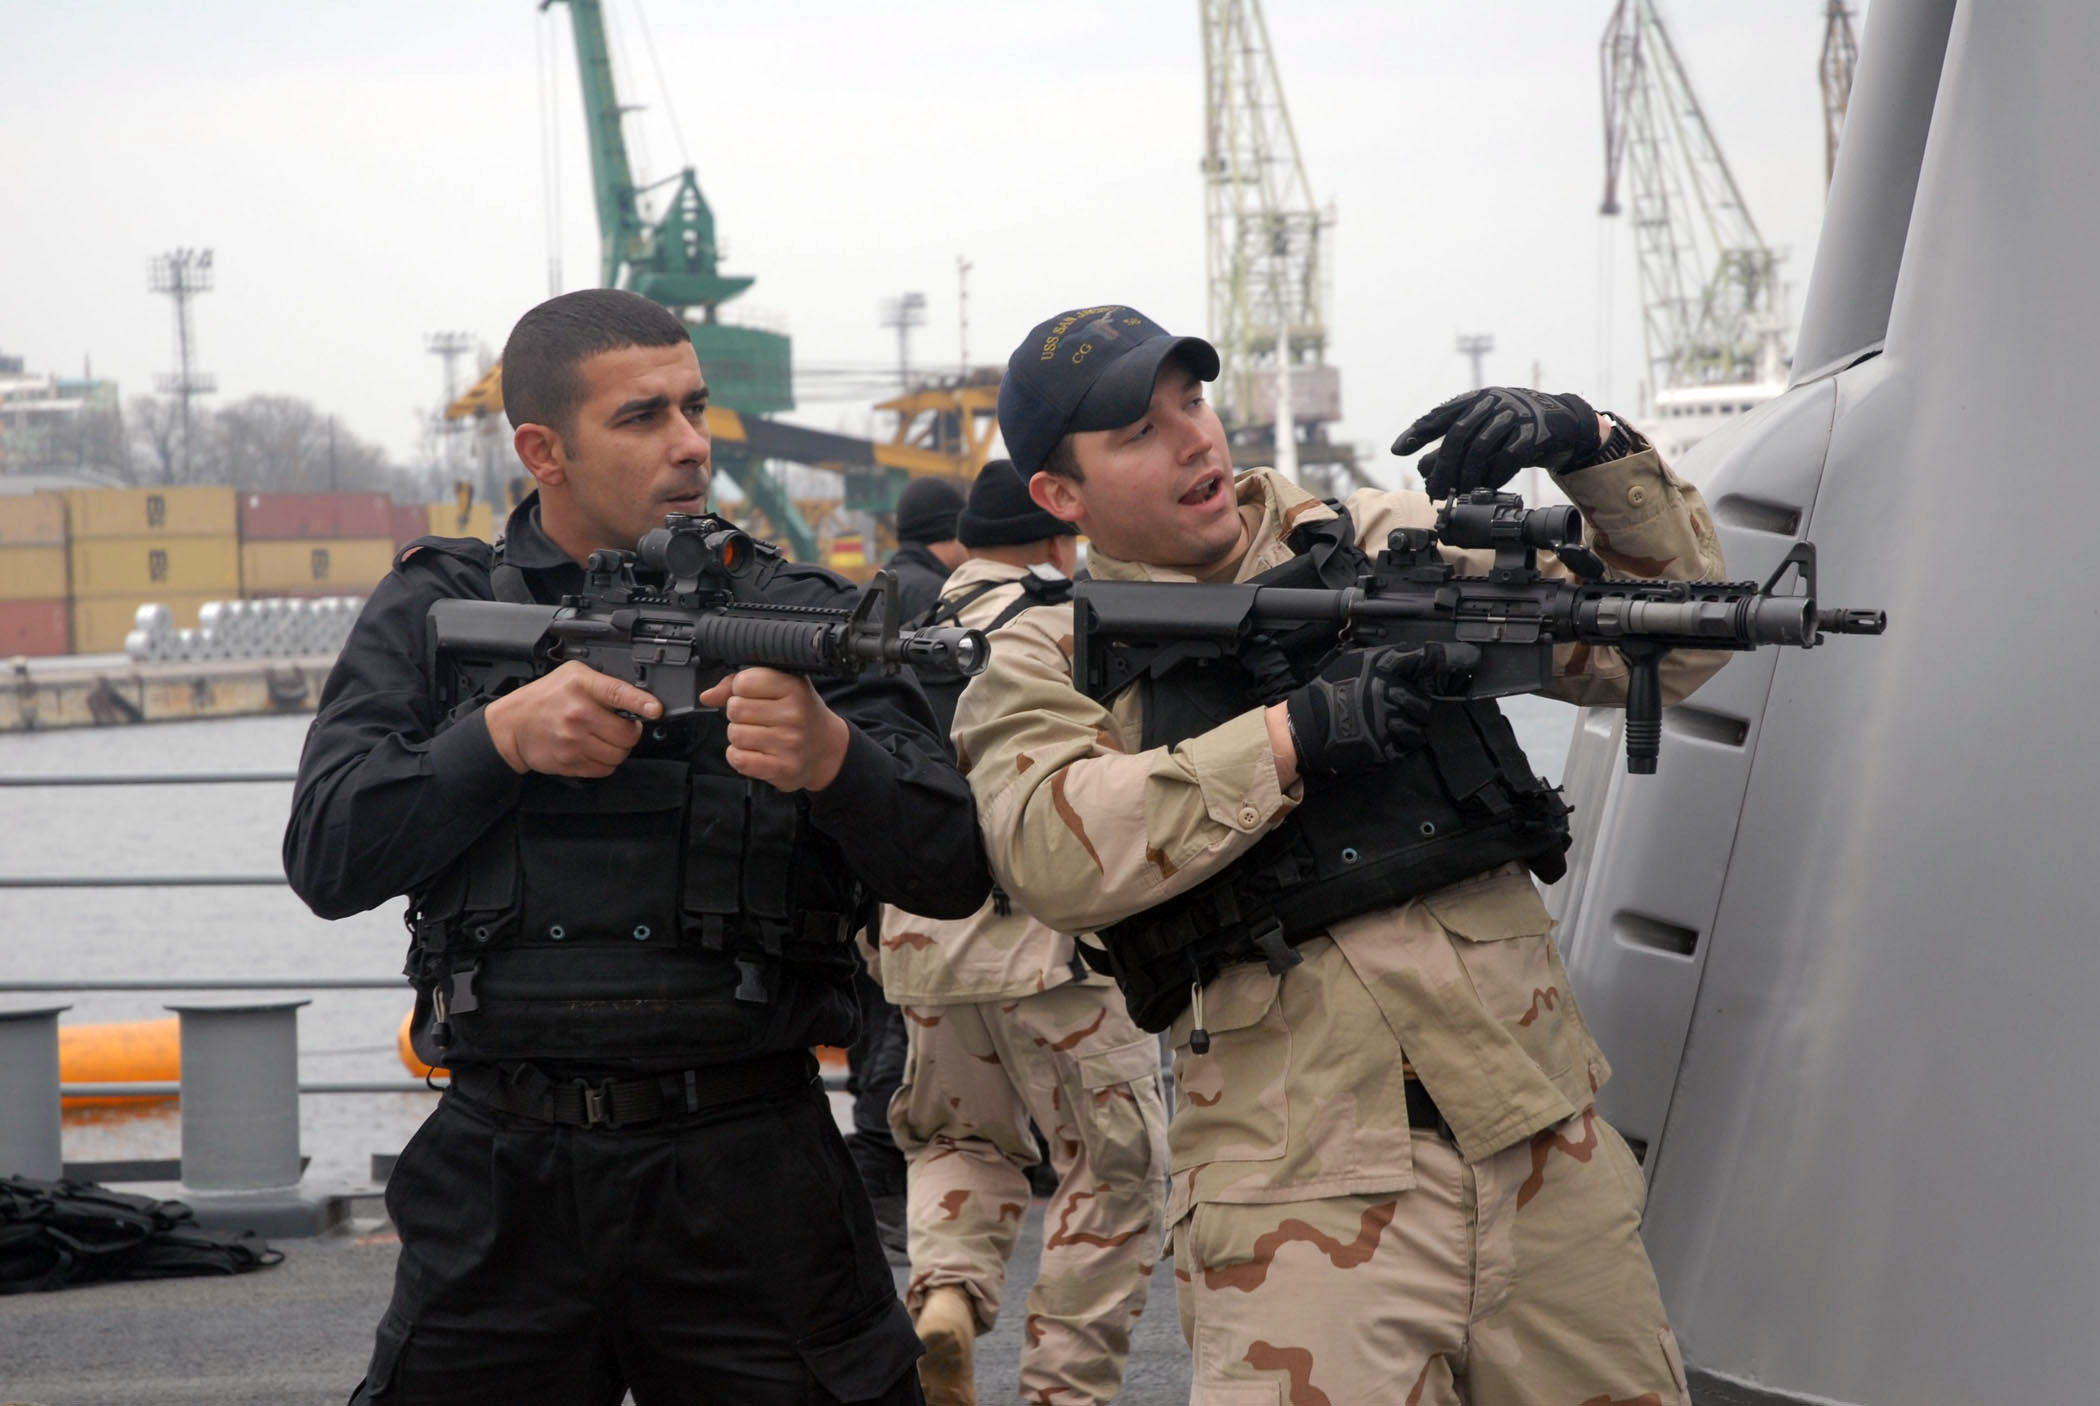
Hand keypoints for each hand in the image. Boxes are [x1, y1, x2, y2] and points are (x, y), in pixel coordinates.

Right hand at [483, 660, 660, 777]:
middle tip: (623, 727)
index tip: (655, 709)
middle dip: (631, 732)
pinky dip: (605, 763)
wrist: (511, 726)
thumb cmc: (544, 698)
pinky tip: (594, 750)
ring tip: (605, 739)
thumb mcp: (572, 676)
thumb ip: (604, 683)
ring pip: (619, 755)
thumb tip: (638, 699)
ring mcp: (573, 741)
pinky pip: (604, 769)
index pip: (617, 693)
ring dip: (619, 749)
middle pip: (626, 734)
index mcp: (580, 686)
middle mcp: (577, 714)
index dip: (641, 702)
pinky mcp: (569, 762)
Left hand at [698, 668, 852, 792]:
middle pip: (735, 709)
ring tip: (760, 736)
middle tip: (759, 719)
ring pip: (734, 735)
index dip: (741, 689)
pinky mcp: (782, 768)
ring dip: (740, 737)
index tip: (754, 696)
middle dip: (740, 714)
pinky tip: (755, 752)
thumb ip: (739, 684)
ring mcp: (789, 743)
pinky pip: (738, 759)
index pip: (744, 681)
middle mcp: (794, 714)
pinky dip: (739, 757)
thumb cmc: (799, 714)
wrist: (827, 748)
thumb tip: (706, 696)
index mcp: (794, 687)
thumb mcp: (780, 687)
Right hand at [1280, 644, 1478, 775]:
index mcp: (1381, 668)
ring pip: (1419, 729)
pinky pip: (1405, 748)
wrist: (1305, 727)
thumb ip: (1386, 659)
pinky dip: (1396, 745)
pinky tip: (1379, 738)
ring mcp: (1386, 722)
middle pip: (1425, 703)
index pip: (1427, 658)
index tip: (1471, 659)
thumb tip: (1418, 658)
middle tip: (1398, 709)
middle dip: (1416, 708)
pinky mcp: (1382, 748)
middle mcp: (1387, 693)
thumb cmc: (1329, 692)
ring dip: (1408, 729)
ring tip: (1385, 726)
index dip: (1453, 657)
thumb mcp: (1355, 662)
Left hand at [1393, 387, 1603, 496]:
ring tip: (1457, 493)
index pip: (1440, 415)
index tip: (1398, 450)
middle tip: (1433, 491)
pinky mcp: (1533, 434)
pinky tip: (1486, 488)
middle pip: (1458, 435)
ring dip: (1466, 476)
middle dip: (1442, 466)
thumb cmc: (1515, 429)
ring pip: (1481, 448)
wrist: (1563, 424)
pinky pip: (1508, 458)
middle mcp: (1493, 402)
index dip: (1417, 432)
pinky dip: (1494, 476)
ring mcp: (1515, 416)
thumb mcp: (1484, 431)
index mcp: (1477, 399)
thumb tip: (1422, 469)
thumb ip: (1455, 446)